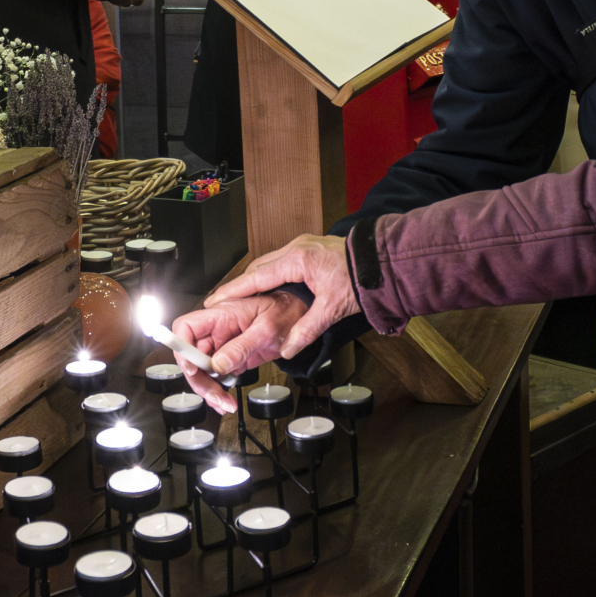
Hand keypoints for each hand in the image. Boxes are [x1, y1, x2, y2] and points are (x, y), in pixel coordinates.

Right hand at [167, 234, 356, 405]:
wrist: (382, 261)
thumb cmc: (361, 278)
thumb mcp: (333, 308)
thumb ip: (307, 330)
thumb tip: (287, 349)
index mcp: (298, 261)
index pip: (256, 278)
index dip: (233, 290)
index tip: (213, 301)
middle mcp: (296, 249)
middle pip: (258, 269)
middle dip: (239, 286)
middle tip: (220, 302)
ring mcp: (303, 247)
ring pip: (268, 264)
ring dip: (254, 280)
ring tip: (238, 297)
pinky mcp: (310, 250)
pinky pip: (280, 262)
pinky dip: (268, 275)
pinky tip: (265, 287)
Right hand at [167, 291, 310, 409]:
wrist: (298, 316)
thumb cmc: (284, 312)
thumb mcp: (266, 330)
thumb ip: (241, 347)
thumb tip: (218, 364)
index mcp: (221, 315)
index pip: (185, 327)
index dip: (182, 348)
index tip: (193, 367)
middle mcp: (216, 330)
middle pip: (190, 355)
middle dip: (199, 379)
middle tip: (214, 395)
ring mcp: (222, 345)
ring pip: (201, 370)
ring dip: (209, 390)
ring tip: (224, 403)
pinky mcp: (230, 357)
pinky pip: (216, 376)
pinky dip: (218, 391)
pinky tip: (225, 401)